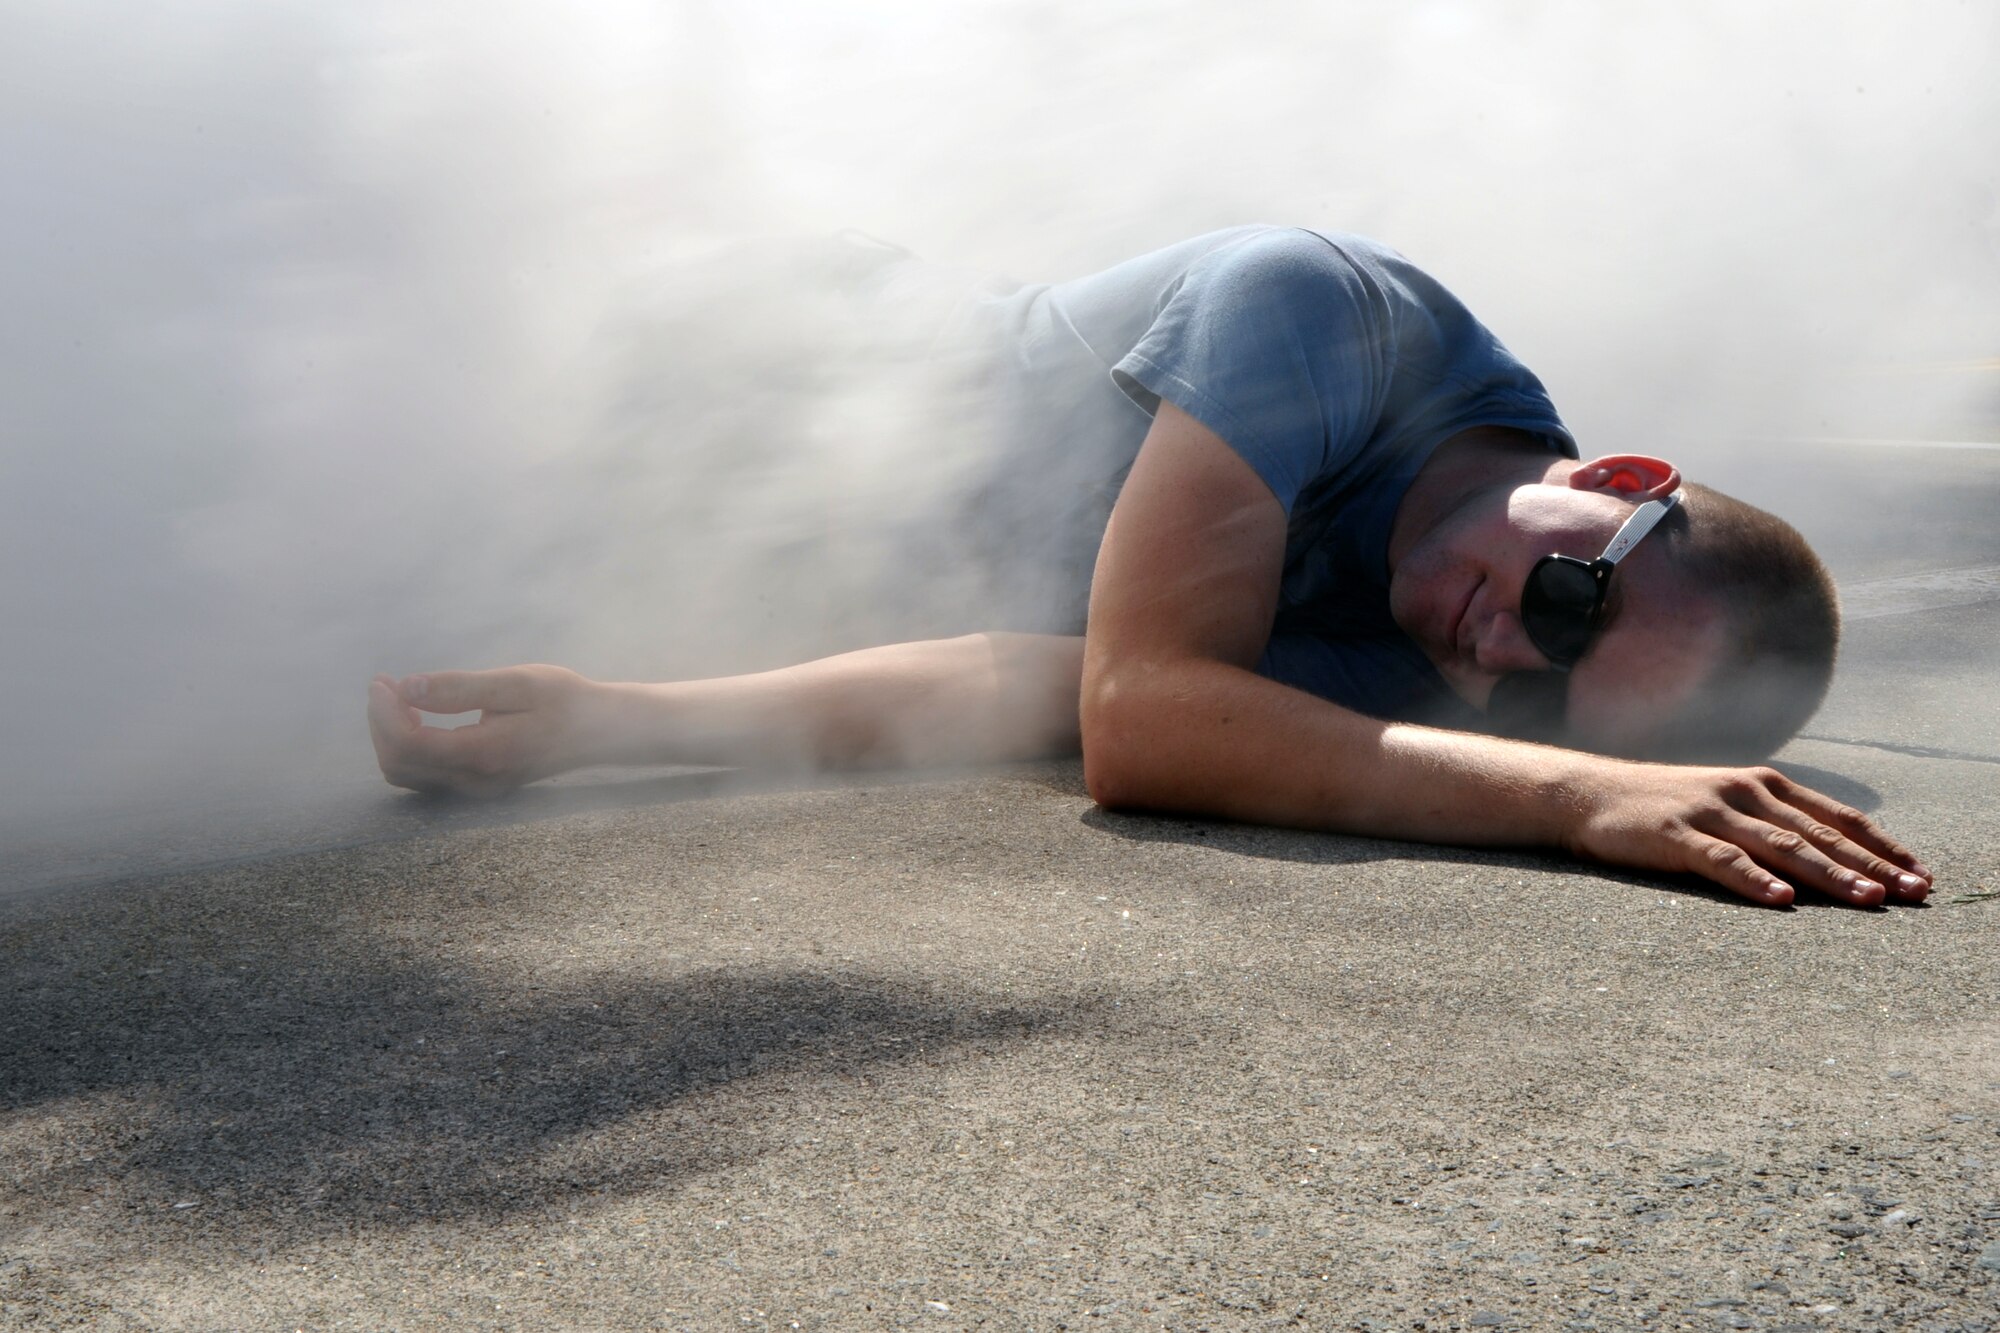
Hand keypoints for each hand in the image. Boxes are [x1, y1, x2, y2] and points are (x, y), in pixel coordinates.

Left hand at [367, 665, 604, 796]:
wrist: (600, 730)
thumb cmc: (563, 700)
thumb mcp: (515, 683)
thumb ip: (459, 688)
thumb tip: (406, 687)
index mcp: (484, 754)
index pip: (409, 744)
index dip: (384, 712)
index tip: (383, 680)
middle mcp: (475, 781)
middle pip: (399, 763)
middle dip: (381, 722)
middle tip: (385, 684)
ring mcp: (476, 789)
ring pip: (407, 774)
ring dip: (391, 736)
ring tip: (398, 698)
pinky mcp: (478, 786)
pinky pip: (424, 776)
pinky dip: (409, 748)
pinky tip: (419, 718)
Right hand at [1565, 762, 1931, 907]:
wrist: (1587, 793)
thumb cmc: (1660, 807)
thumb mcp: (1722, 804)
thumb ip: (1768, 822)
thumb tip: (1826, 857)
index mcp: (1764, 784)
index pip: (1839, 817)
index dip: (1883, 846)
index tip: (1921, 875)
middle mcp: (1746, 792)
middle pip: (1821, 833)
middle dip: (1872, 866)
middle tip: (1912, 894)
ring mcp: (1711, 811)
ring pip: (1783, 847)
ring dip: (1830, 875)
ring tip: (1867, 900)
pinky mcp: (1675, 835)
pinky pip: (1724, 860)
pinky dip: (1756, 881)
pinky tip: (1783, 901)